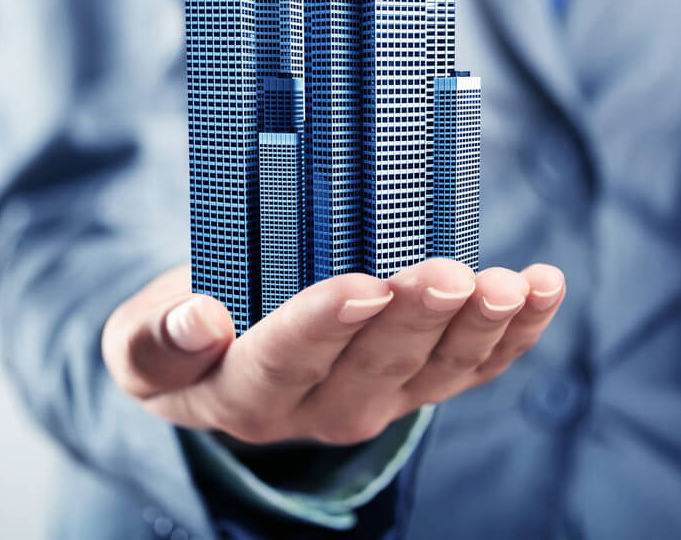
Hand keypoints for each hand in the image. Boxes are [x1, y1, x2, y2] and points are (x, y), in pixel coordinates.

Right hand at [102, 259, 564, 445]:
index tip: (361, 284)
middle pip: (374, 368)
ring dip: (477, 327)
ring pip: (438, 371)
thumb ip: (155, 340)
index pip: (284, 361)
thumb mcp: (138, 341)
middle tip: (444, 274)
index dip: (324, 325)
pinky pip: (474, 366)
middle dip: (414, 319)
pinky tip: (542, 288)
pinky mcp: (421, 380)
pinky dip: (514, 331)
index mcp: (246, 392)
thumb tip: (199, 320)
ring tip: (509, 285)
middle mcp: (321, 407)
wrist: (226, 361)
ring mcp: (381, 397)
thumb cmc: (181, 337)